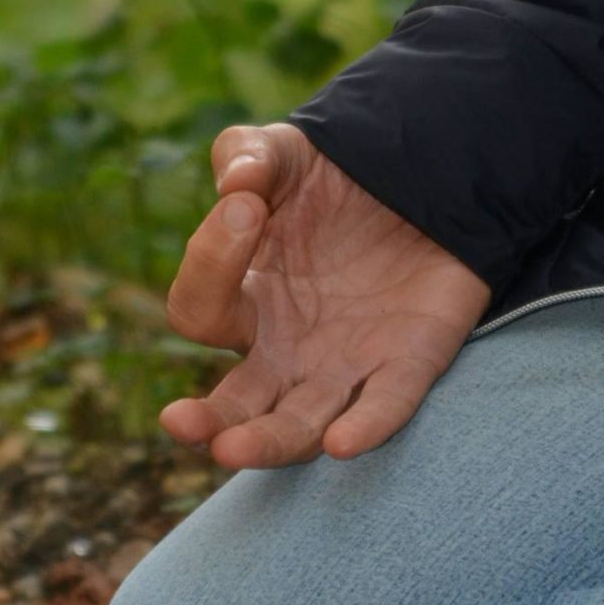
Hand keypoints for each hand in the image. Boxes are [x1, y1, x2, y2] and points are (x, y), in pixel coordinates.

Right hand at [158, 123, 490, 469]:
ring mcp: (346, 364)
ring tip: (234, 449)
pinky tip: (344, 442)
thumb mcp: (284, 155)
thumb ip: (247, 156)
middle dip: (207, 420)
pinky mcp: (409, 363)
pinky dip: (366, 426)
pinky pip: (386, 407)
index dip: (212, 261)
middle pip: (237, 405)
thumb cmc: (334, 178)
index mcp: (246, 300)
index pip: (200, 309)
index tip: (246, 207)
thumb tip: (237, 183)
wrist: (425, 180)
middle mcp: (286, 349)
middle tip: (178, 421)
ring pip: (300, 426)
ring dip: (269, 443)